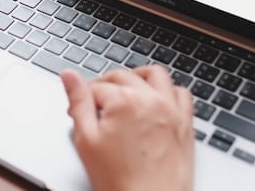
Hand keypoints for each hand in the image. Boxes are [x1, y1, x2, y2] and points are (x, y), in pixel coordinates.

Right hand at [61, 66, 193, 190]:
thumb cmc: (120, 181)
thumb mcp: (87, 140)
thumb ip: (78, 102)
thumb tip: (69, 76)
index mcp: (124, 101)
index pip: (97, 87)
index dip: (83, 99)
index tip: (79, 112)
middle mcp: (150, 99)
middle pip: (123, 77)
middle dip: (106, 86)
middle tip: (97, 105)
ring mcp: (171, 109)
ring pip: (155, 75)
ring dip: (138, 77)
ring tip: (126, 90)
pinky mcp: (185, 122)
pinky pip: (181, 93)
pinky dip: (168, 90)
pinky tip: (157, 100)